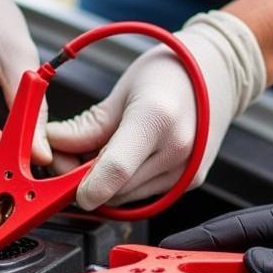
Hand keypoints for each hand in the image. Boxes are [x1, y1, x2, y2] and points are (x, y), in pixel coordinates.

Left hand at [45, 11, 265, 208]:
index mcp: (156, 119)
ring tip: (95, 156)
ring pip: (127, 198)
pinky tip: (120, 162)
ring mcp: (187, 171)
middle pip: (116, 189)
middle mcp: (177, 151)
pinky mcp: (189, 183)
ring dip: (104, 186)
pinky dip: (124, 185)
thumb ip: (88, 125)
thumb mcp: (122, 91)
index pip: (114, 169)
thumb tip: (54, 145)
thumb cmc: (170, 74)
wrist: (218, 75)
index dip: (82, 186)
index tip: (60, 186)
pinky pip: (144, 195)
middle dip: (84, 183)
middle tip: (67, 160)